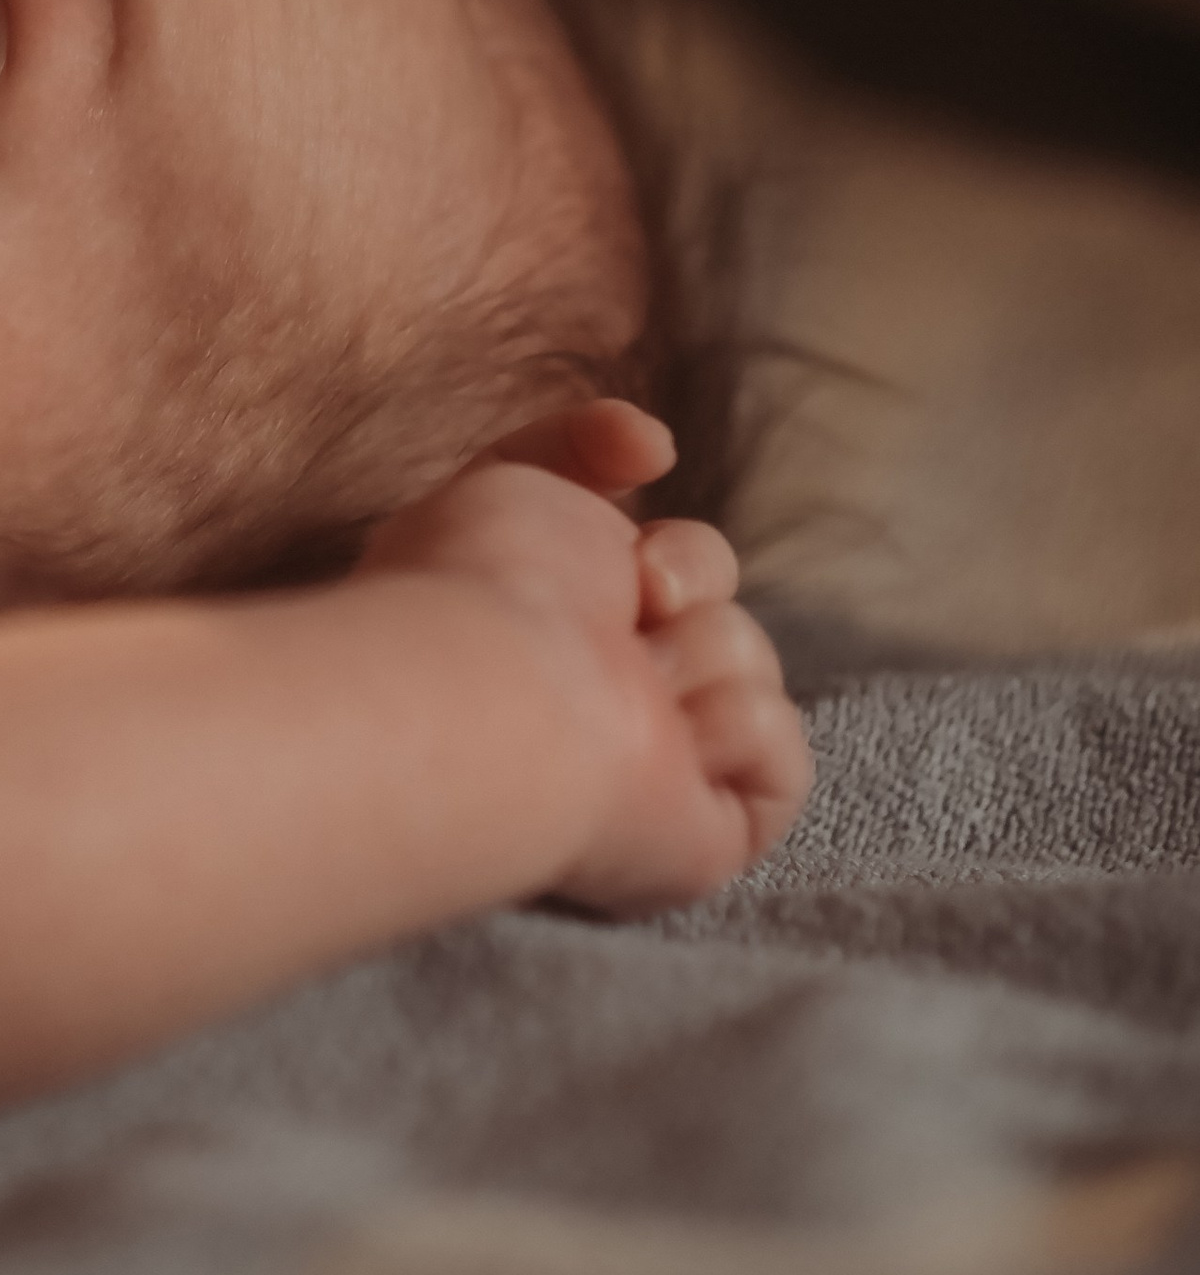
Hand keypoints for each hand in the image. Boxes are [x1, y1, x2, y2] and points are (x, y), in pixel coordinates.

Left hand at [356, 448, 809, 916]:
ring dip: (701, 654)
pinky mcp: (709, 828)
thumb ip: (580, 446)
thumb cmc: (487, 582)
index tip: (635, 504)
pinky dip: (739, 733)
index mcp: (560, 614)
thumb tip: (659, 449)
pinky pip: (787, 755)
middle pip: (716, 589)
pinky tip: (672, 751)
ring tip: (626, 691)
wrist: (502, 689)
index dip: (654, 536)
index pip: (651, 556)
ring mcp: (657, 760)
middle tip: (634, 602)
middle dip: (686, 571)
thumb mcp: (515, 471)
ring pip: (753, 658)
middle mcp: (604, 684)